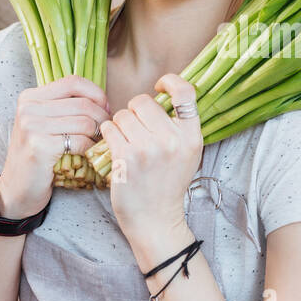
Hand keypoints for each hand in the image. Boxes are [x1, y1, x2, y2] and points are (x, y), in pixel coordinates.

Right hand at [0, 76, 110, 218]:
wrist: (17, 190)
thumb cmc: (38, 157)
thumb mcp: (46, 124)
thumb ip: (66, 107)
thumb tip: (104, 100)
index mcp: (30, 97)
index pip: (73, 82)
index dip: (96, 93)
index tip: (105, 109)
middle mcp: (28, 107)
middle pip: (83, 103)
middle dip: (102, 118)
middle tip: (107, 132)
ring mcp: (31, 126)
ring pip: (85, 122)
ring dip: (98, 135)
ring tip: (98, 143)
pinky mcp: (39, 146)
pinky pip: (79, 141)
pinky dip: (90, 148)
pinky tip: (88, 154)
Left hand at [97, 74, 202, 246]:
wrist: (155, 219)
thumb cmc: (167, 184)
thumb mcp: (187, 154)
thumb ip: (180, 126)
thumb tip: (164, 93)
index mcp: (191, 136)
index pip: (185, 92)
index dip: (170, 81)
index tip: (159, 86)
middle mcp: (173, 140)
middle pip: (143, 101)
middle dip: (134, 111)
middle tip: (135, 128)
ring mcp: (148, 149)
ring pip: (122, 114)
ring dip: (119, 124)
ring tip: (126, 142)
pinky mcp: (126, 158)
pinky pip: (109, 128)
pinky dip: (108, 134)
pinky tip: (115, 147)